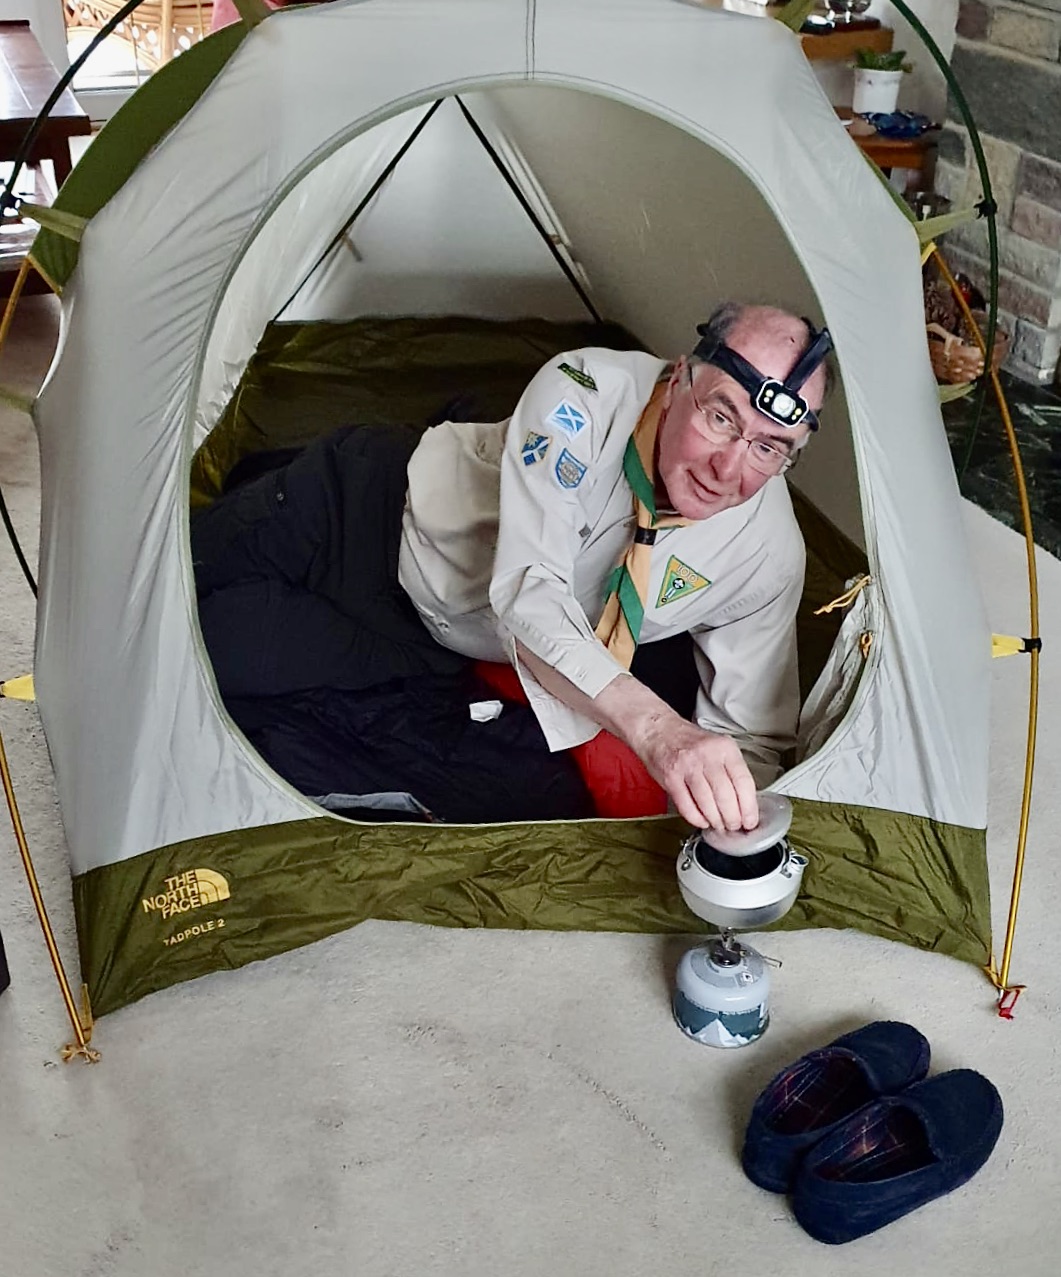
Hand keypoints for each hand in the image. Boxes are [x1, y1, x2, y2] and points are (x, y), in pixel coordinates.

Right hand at [636, 716, 758, 831]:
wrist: (658, 730)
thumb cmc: (689, 741)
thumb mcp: (717, 746)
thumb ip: (731, 770)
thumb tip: (745, 802)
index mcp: (725, 748)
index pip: (744, 782)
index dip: (749, 807)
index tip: (750, 820)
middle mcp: (707, 755)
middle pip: (726, 796)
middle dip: (733, 818)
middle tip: (734, 826)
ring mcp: (687, 766)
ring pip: (707, 803)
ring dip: (715, 821)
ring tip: (719, 825)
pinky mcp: (670, 778)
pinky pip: (687, 806)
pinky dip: (696, 819)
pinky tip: (702, 820)